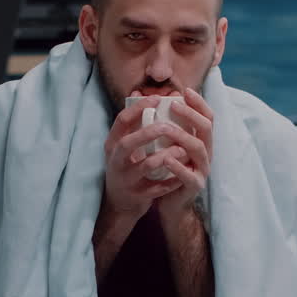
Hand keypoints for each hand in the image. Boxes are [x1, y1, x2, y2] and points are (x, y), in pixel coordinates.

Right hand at [100, 95, 191, 221]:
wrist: (120, 203)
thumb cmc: (127, 166)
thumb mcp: (123, 145)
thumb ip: (133, 123)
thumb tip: (142, 92)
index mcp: (113, 144)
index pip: (121, 120)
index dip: (138, 107)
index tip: (157, 98)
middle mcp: (115, 160)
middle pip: (128, 143)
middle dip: (149, 132)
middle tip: (169, 125)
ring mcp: (126, 179)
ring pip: (144, 166)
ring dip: (165, 156)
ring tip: (181, 149)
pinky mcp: (137, 195)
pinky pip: (156, 187)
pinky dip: (171, 180)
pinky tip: (183, 172)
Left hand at [154, 88, 212, 216]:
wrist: (170, 204)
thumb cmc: (169, 172)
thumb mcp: (170, 147)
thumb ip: (170, 126)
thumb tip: (161, 99)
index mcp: (202, 142)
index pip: (207, 117)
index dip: (199, 103)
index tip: (185, 90)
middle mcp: (206, 153)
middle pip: (206, 128)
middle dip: (191, 114)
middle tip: (173, 104)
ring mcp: (202, 170)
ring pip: (198, 149)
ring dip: (182, 136)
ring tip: (165, 128)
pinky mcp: (194, 186)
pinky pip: (189, 175)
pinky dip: (178, 166)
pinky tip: (165, 158)